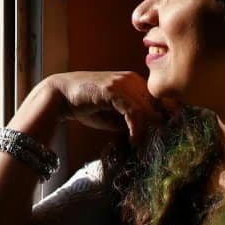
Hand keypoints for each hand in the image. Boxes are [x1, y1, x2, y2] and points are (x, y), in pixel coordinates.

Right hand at [44, 71, 169, 146]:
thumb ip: (131, 121)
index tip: (161, 138)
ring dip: (147, 130)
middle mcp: (132, 79)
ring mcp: (123, 83)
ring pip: (147, 109)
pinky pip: (133, 111)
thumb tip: (150, 133)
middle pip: (156, 104)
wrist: (61, 96)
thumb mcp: (114, 116)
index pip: (159, 100)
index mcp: (135, 82)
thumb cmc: (87, 106)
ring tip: (142, 145)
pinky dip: (136, 128)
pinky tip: (133, 140)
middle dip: (157, 127)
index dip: (163, 119)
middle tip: (155, 145)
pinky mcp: (113, 90)